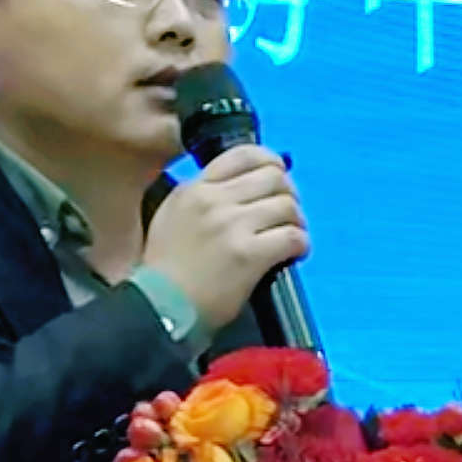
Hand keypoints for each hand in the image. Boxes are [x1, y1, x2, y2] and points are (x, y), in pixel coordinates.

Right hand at [141, 145, 308, 332]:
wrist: (159, 307)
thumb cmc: (165, 269)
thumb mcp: (172, 216)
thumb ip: (202, 198)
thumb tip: (241, 190)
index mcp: (195, 188)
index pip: (244, 155)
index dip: (271, 162)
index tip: (279, 176)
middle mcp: (214, 200)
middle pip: (273, 177)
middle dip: (289, 193)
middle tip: (289, 213)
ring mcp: (232, 225)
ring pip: (287, 205)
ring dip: (298, 221)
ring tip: (293, 235)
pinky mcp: (249, 254)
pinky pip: (292, 236)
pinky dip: (301, 244)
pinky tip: (296, 253)